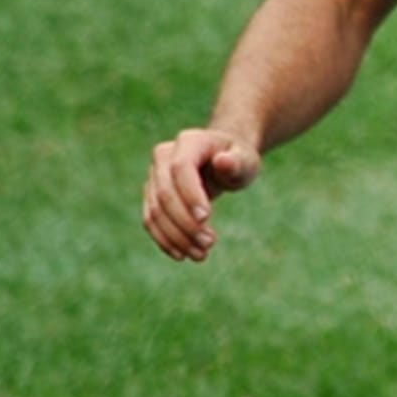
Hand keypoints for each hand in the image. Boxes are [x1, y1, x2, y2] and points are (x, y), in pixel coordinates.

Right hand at [142, 126, 260, 261]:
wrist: (221, 159)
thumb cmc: (237, 159)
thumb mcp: (246, 159)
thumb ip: (237, 162)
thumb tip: (223, 161)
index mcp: (189, 141)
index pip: (182, 168)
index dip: (190, 195)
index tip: (207, 219)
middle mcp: (164, 155)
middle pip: (165, 193)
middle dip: (185, 222)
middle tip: (210, 243)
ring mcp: (154, 175)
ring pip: (155, 210)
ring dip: (176, 236)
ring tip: (201, 254)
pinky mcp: (151, 194)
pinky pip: (150, 219)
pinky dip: (164, 239)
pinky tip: (182, 255)